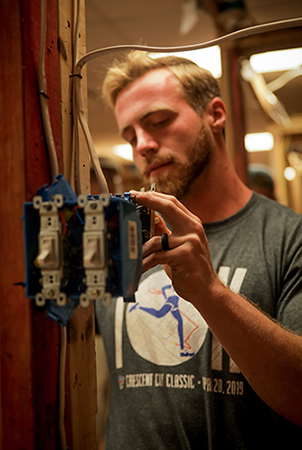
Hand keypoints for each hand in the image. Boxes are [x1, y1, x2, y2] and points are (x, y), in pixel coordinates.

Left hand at [131, 190, 218, 304]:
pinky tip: (142, 267)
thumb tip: (151, 219)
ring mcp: (190, 241)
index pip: (172, 203)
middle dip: (148, 200)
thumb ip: (166, 232)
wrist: (206, 289)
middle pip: (169, 206)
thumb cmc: (190, 268)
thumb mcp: (178, 245)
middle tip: (133, 198)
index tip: (138, 194)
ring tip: (138, 257)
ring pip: (157, 238)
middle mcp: (193, 229)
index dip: (153, 196)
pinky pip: (157, 255)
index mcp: (192, 224)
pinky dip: (146, 262)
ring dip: (143, 249)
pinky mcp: (184, 255)